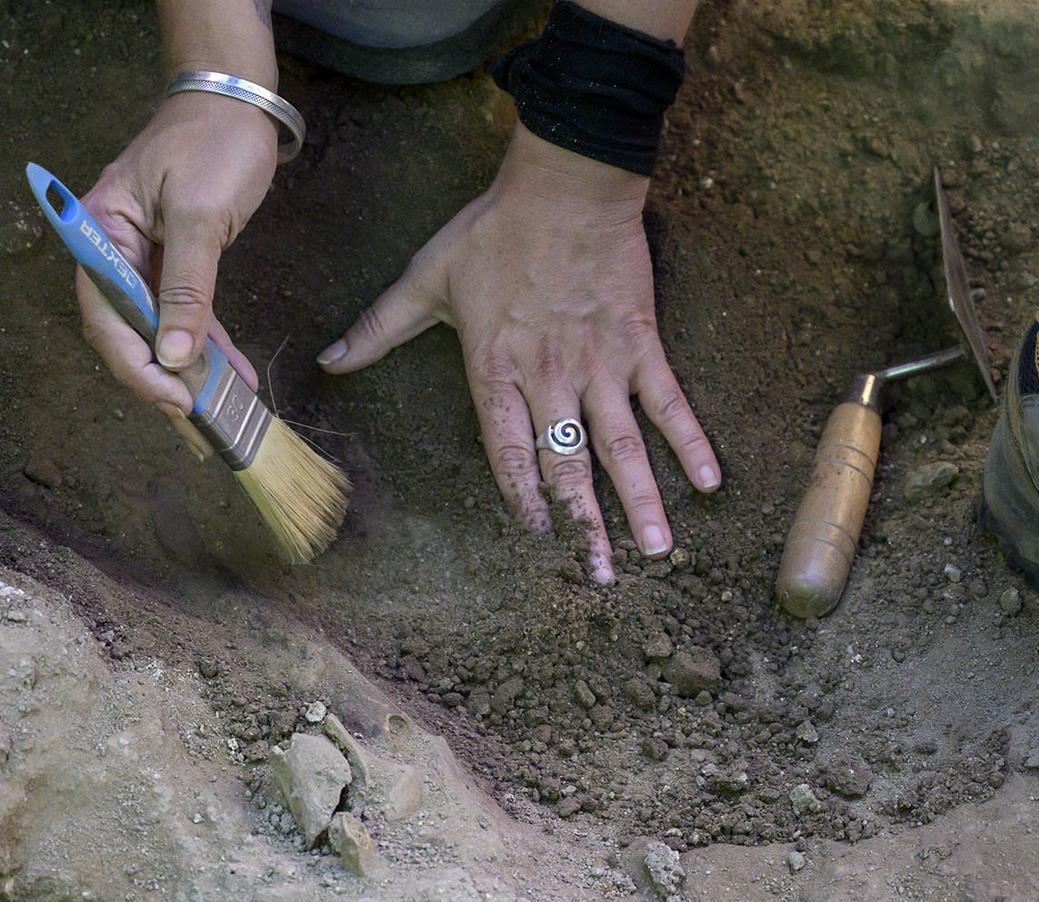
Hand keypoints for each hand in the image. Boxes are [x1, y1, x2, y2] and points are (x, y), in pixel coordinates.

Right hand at [75, 92, 277, 409]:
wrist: (238, 102)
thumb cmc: (212, 142)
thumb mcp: (200, 214)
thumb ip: (186, 286)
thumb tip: (174, 353)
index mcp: (100, 231)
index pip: (103, 312)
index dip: (132, 361)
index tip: (170, 393)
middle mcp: (113, 249)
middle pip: (123, 327)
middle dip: (157, 372)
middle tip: (195, 410)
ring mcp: (143, 258)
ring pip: (156, 327)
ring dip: (186, 366)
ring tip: (218, 404)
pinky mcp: (174, 261)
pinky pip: (184, 312)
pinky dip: (207, 343)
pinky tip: (232, 374)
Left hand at [318, 129, 719, 581]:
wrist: (566, 183)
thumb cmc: (492, 231)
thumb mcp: (425, 279)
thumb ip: (379, 328)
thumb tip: (328, 359)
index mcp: (496, 370)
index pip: (508, 452)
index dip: (524, 499)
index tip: (539, 540)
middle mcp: (550, 378)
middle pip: (569, 466)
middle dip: (585, 527)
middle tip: (602, 580)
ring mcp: (601, 364)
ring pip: (622, 446)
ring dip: (642, 502)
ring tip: (658, 552)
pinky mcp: (640, 342)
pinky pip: (668, 401)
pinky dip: (690, 441)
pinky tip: (710, 483)